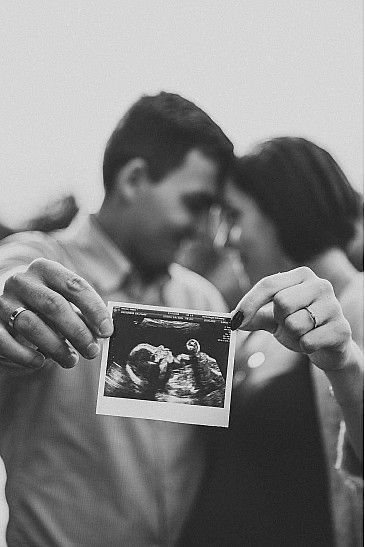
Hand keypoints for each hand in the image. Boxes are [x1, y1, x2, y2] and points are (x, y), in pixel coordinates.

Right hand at [0, 258, 113, 370]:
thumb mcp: (64, 298)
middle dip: (78, 332)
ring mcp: (4, 300)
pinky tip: (40, 362)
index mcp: (45, 268)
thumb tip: (103, 333)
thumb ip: (82, 312)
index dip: (94, 309)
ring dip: (56, 347)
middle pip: (54, 306)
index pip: (75, 285)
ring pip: (31, 325)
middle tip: (92, 351)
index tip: (107, 331)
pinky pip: (6, 341)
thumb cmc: (45, 302)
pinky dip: (25, 355)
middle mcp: (22, 281)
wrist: (9, 301)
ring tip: (71, 361)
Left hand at [231, 267, 352, 371]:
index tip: (234, 321)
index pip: (268, 284)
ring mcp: (334, 306)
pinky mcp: (342, 329)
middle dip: (279, 320)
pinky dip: (304, 347)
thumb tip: (232, 319)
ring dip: (293, 336)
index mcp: (302, 276)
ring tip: (303, 334)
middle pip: (281, 302)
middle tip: (289, 324)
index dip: (249, 303)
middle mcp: (321, 285)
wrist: (330, 347)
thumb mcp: (275, 317)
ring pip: (295, 324)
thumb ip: (254, 315)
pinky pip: (308, 341)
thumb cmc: (300, 326)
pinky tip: (314, 343)